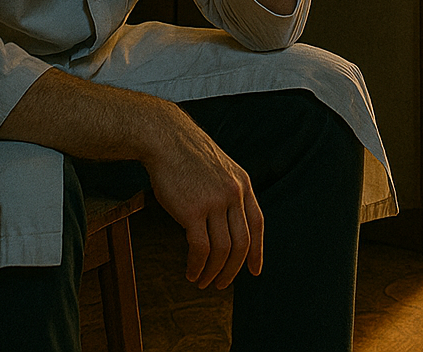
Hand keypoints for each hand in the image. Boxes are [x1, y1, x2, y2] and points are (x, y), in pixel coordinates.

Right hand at [145, 107, 264, 288]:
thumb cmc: (187, 155)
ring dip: (213, 272)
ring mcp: (214, 202)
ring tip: (202, 281)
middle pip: (241, 243)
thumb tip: (228, 225)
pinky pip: (200, 248)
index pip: (257, 225)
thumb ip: (228, 193)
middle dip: (233, 270)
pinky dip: (197, 265)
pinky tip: (191, 271)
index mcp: (243, 184)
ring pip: (222, 250)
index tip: (254, 271)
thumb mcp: (220, 169)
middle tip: (221, 284)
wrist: (165, 138)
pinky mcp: (193, 210)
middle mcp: (234, 194)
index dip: (258, 251)